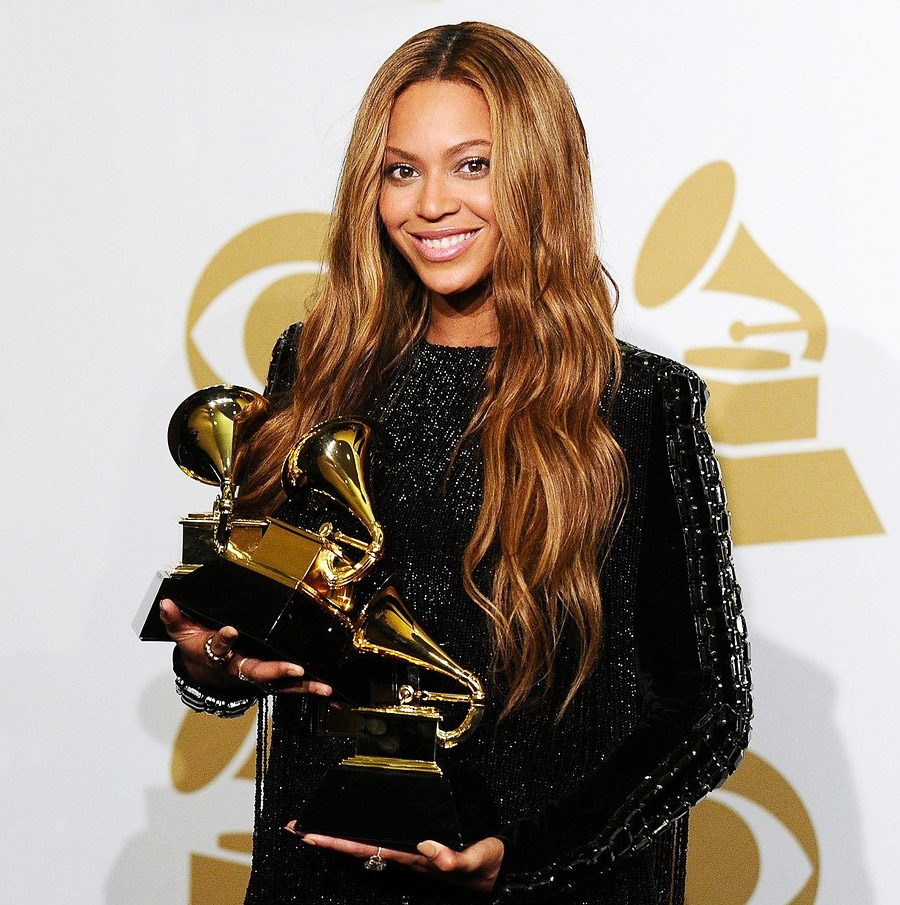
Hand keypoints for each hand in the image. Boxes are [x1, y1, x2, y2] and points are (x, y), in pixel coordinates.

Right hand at [158, 599, 331, 695]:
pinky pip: (288, 686)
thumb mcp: (183, 633)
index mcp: (217, 654)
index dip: (223, 640)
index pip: (218, 647)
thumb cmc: (197, 651)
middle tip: (293, 668)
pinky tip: (326, 690)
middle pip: (255, 671)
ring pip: (278, 683)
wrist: (202, 676)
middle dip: (274, 670)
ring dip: (301, 685)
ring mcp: (254, 676)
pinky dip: (307, 688)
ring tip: (322, 686)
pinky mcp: (267, 679)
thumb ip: (176, 618)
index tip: (230, 630)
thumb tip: (166, 602)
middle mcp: (238, 668)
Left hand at [286, 824, 503, 892]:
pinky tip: (352, 832)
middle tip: (297, 829)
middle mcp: (405, 858)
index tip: (312, 834)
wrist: (498, 871)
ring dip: (338, 838)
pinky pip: (380, 842)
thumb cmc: (486, 865)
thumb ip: (453, 858)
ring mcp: (408, 856)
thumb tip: (428, 848)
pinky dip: (360, 836)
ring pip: (365, 846)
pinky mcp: (417, 850)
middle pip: (357, 849)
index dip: (338, 842)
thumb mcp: (474, 861)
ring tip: (314, 829)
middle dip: (327, 839)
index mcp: (412, 858)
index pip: (367, 848)